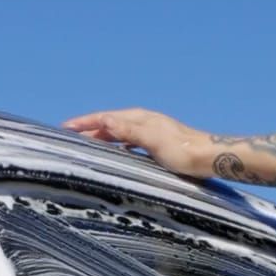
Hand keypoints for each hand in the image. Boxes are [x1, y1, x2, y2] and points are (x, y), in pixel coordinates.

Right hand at [62, 107, 210, 177]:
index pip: (105, 117)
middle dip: (90, 127)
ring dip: (102, 135)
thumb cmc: (182, 151)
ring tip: (87, 142)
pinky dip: (117, 143)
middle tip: (70, 135)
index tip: (66, 127)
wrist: (208, 157)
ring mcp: (150, 131)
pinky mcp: (157, 143)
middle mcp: (144, 121)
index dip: (85, 122)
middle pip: (110, 122)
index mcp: (140, 118)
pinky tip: (115, 151)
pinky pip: (129, 140)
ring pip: (119, 131)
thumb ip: (128, 130)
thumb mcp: (153, 140)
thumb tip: (104, 119)